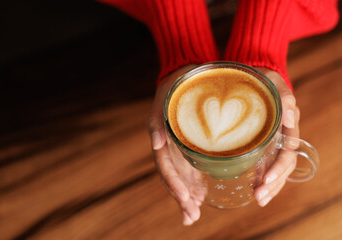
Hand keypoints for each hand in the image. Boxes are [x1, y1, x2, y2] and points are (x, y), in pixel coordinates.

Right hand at [148, 65, 203, 225]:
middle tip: (191, 217)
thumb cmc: (175, 87)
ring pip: (181, 178)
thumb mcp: (165, 99)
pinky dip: (195, 184)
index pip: (166, 168)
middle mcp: (170, 148)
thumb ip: (157, 121)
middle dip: (181, 199)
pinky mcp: (189, 146)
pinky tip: (201, 195)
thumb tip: (155, 144)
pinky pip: (190, 169)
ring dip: (187, 197)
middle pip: (173, 178)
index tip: (187, 200)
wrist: (186, 75)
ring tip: (194, 213)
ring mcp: (179, 149)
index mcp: (163, 139)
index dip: (175, 185)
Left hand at [253, 67, 298, 206]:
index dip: (278, 169)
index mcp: (287, 127)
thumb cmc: (265, 79)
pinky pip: (263, 162)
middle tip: (259, 199)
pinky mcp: (260, 142)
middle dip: (272, 184)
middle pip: (282, 166)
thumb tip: (292, 118)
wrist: (255, 76)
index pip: (287, 153)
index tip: (264, 181)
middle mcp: (281, 137)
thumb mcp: (275, 84)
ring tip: (257, 199)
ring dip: (268, 185)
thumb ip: (286, 98)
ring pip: (274, 168)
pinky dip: (259, 176)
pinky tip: (252, 186)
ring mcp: (271, 141)